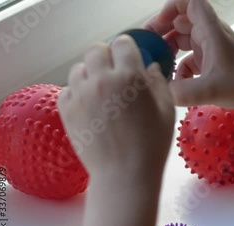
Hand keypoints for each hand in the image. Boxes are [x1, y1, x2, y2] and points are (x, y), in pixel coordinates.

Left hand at [57, 35, 174, 180]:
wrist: (124, 174)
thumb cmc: (151, 144)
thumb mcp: (166, 110)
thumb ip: (159, 83)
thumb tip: (150, 68)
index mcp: (129, 77)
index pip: (122, 43)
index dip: (127, 49)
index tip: (130, 59)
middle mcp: (101, 80)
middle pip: (95, 50)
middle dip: (106, 56)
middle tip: (114, 73)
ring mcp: (80, 95)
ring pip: (79, 68)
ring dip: (90, 74)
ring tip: (101, 91)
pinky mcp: (66, 110)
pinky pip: (67, 89)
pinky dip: (77, 92)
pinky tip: (90, 105)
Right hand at [144, 0, 233, 108]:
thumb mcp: (211, 90)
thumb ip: (181, 92)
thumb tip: (157, 92)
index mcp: (211, 30)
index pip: (189, 1)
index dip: (170, 7)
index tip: (157, 25)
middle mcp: (210, 34)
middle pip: (180, 20)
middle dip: (161, 31)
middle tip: (147, 48)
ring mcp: (211, 48)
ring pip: (183, 40)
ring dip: (169, 50)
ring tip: (157, 66)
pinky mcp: (213, 62)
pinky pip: (190, 59)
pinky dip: (180, 68)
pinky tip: (177, 84)